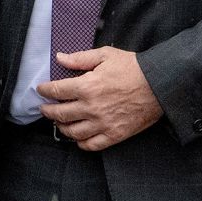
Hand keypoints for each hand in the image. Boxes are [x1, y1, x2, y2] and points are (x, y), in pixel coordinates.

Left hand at [35, 47, 163, 150]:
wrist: (160, 84)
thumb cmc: (134, 68)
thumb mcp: (105, 55)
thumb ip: (80, 58)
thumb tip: (60, 58)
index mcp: (87, 86)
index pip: (56, 91)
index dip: (45, 90)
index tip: (41, 90)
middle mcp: (91, 107)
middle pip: (60, 114)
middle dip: (48, 111)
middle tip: (44, 108)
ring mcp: (103, 123)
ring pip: (72, 132)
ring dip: (62, 127)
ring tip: (60, 122)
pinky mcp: (115, 135)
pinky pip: (91, 145)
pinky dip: (81, 143)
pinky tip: (78, 138)